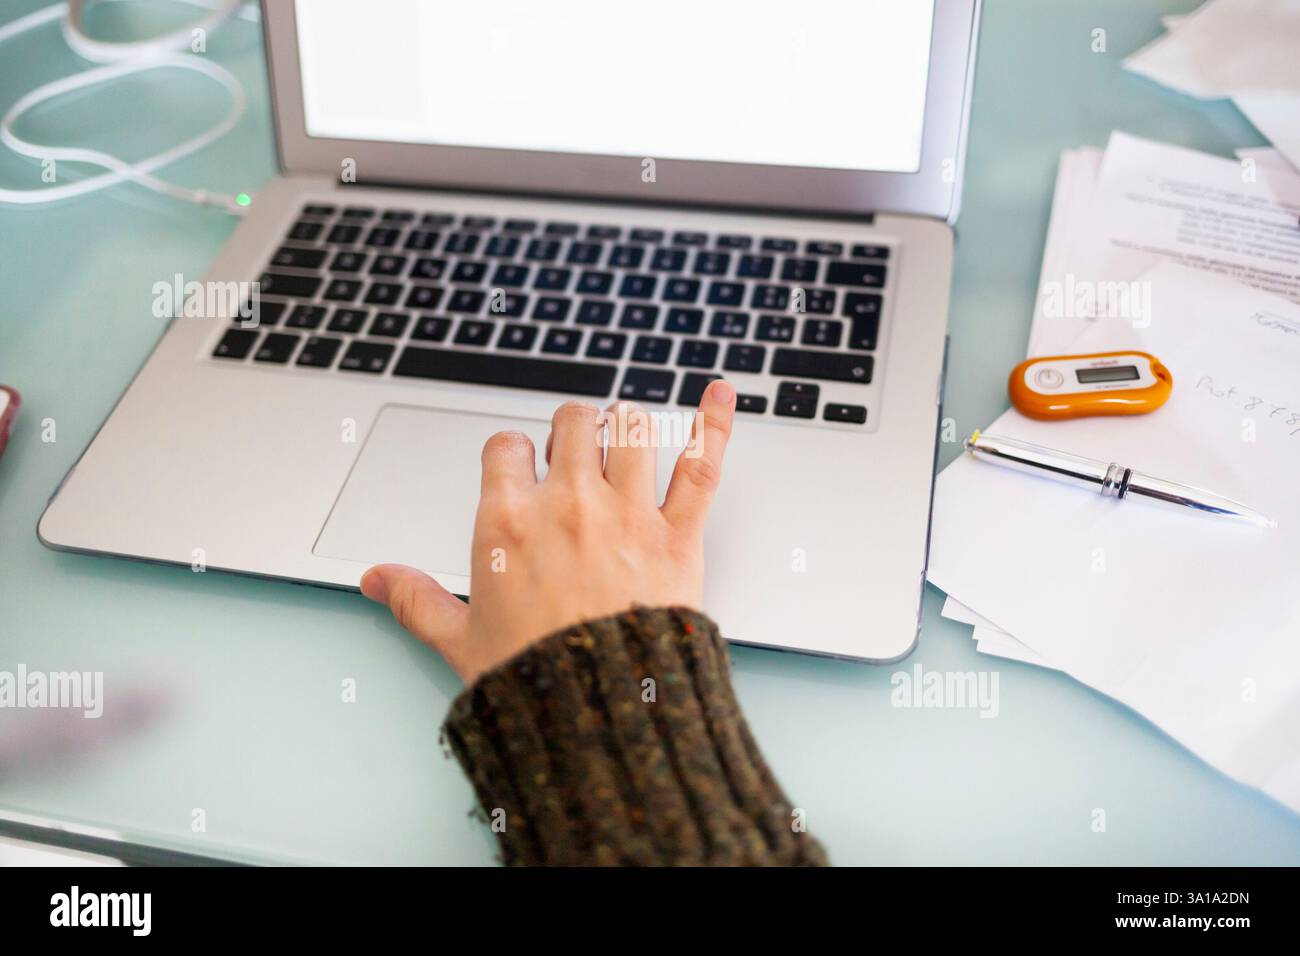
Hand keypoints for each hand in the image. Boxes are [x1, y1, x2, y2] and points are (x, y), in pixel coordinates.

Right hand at [360, 379, 737, 684]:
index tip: (519, 468)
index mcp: (508, 521)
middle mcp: (568, 504)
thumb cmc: (534, 681)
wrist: (601, 717)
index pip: (505, 447)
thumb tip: (378, 581)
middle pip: (573, 422)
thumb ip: (416, 600)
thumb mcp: (460, 640)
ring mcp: (627, 514)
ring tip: (626, 438)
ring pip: (632, 429)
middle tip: (574, 456)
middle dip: (572, 431)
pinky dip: (714, 425)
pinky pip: (701, 464)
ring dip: (628, 427)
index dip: (513, 453)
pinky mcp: (678, 535)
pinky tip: (720, 395)